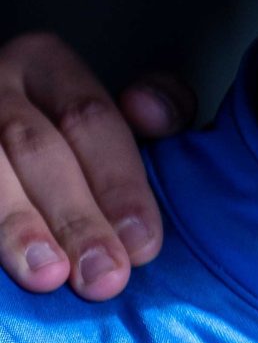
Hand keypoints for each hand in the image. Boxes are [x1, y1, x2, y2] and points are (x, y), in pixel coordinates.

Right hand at [0, 33, 194, 298]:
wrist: (4, 141)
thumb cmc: (67, 139)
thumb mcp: (109, 111)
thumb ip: (157, 107)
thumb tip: (152, 114)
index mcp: (45, 64)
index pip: (90, 119)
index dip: (120, 184)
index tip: (143, 244)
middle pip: (35, 147)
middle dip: (74, 217)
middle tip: (104, 278)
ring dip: (15, 226)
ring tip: (46, 276)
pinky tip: (0, 272)